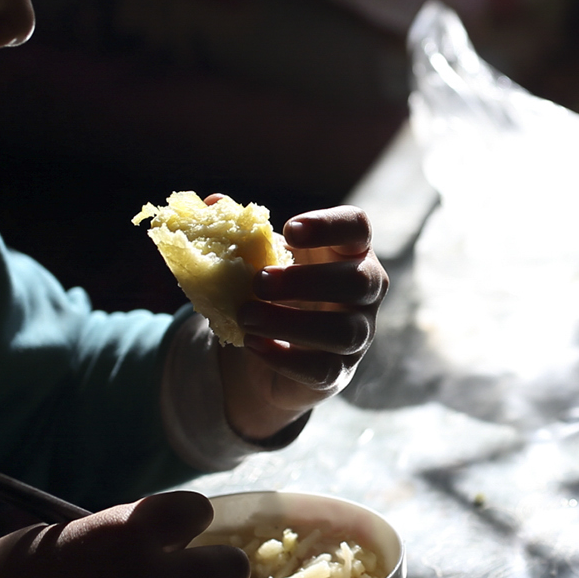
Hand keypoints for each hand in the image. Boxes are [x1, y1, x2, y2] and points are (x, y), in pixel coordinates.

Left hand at [218, 204, 387, 439]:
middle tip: (258, 281)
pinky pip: (322, 369)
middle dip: (307, 281)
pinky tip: (252, 344)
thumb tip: (213, 204)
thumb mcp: (259, 258)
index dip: (330, 225)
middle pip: (360, 281)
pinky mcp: (338, 373)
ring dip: (291, 322)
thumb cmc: (274, 292)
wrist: (270, 351)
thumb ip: (241, 231)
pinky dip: (284, 358)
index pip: (357, 227)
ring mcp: (358, 335)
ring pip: (344, 331)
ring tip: (246, 315)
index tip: (290, 229)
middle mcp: (365, 292)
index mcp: (348, 251)